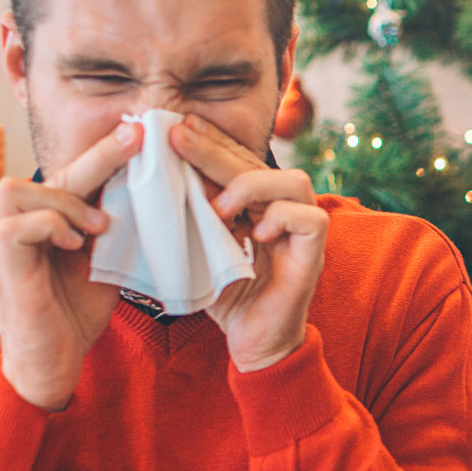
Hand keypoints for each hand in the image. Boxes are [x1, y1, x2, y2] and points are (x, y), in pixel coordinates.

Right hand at [0, 121, 141, 410]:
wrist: (52, 361)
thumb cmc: (76, 312)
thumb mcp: (108, 262)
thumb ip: (118, 228)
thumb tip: (156, 194)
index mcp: (49, 218)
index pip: (78, 176)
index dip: (107, 153)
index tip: (142, 131)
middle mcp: (21, 220)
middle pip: (56, 172)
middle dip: (100, 155)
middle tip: (137, 137)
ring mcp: (5, 237)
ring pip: (21, 188)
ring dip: (67, 201)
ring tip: (98, 229)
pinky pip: (17, 222)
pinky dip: (49, 226)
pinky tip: (73, 245)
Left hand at [170, 114, 328, 372]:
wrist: (253, 344)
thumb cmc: (227, 297)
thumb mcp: (200, 250)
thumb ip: (190, 219)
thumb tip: (158, 182)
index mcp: (258, 205)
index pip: (240, 159)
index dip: (213, 140)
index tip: (177, 126)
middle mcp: (285, 210)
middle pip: (259, 163)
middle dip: (216, 149)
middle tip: (178, 137)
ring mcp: (303, 232)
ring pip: (293, 182)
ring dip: (251, 186)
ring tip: (218, 208)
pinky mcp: (313, 256)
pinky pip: (310, 220)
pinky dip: (281, 218)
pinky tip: (254, 232)